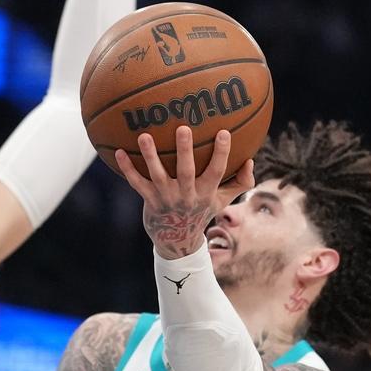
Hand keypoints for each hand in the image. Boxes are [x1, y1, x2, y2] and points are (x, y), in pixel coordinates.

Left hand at [115, 127, 254, 258]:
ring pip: (157, 175)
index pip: (217, 172)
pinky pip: (137, 183)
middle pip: (186, 171)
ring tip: (144, 136)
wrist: (177, 241)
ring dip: (150, 155)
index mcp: (205, 193)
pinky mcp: (150, 200)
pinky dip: (128, 168)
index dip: (222, 154)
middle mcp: (186, 195)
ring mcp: (166, 198)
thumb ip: (240, 182)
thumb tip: (251, 159)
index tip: (224, 132)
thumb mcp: (223, 200)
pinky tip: (119, 151)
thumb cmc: (201, 212)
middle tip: (183, 128)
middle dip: (185, 150)